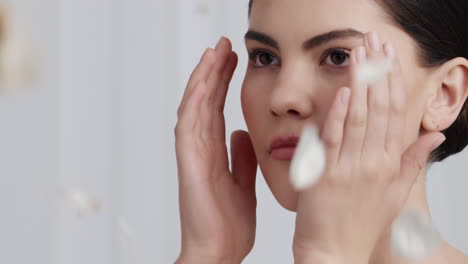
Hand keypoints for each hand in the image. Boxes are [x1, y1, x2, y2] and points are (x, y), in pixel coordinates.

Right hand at [174, 37, 257, 262]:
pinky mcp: (189, 163)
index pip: (217, 110)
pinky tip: (202, 81)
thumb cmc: (229, 224)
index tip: (233, 61)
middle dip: (213, 72)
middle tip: (224, 46)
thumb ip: (241, 156)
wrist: (219, 252)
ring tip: (213, 52)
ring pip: (194, 107)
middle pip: (205, 102)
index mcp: (214, 153)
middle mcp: (200, 149)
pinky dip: (194, 102)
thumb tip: (242, 132)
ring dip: (203, 79)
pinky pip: (188, 125)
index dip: (223, 84)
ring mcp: (192, 155)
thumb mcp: (244, 182)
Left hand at [292, 32, 445, 262]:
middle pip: (380, 109)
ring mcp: (350, 169)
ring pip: (359, 118)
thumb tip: (433, 134)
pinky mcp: (325, 176)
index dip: (394, 82)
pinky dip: (340, 113)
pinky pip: (335, 139)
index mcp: (390, 165)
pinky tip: (344, 90)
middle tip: (376, 40)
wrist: (334, 253)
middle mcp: (373, 164)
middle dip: (379, 72)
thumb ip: (412, 161)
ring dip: (360, 82)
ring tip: (360, 53)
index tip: (390, 56)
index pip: (396, 114)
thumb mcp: (395, 193)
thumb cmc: (362, 224)